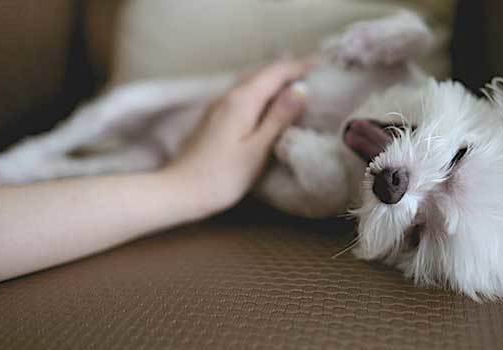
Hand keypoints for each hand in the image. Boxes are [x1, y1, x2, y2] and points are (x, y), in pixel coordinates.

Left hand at [161, 60, 310, 215]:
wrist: (179, 191)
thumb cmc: (222, 177)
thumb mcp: (257, 150)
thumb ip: (279, 118)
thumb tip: (300, 90)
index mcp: (242, 101)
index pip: (276, 72)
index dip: (300, 66)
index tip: (323, 67)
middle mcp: (228, 96)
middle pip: (262, 72)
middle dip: (289, 70)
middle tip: (314, 73)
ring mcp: (218, 106)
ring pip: (251, 82)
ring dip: (274, 79)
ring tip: (296, 84)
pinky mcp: (214, 118)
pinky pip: (243, 93)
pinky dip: (261, 91)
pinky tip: (269, 103)